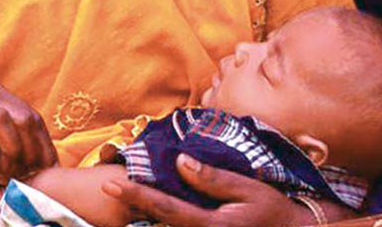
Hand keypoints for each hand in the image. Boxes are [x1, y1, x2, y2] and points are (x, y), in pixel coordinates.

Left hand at [102, 153, 311, 226]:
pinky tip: (153, 206)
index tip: (111, 183)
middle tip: (108, 186)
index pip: (165, 209)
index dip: (136, 195)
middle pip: (158, 225)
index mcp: (211, 226)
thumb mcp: (248, 190)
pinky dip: (164, 219)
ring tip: (126, 192)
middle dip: (132, 206)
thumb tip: (181, 162)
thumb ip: (212, 178)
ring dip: (145, 214)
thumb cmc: (273, 211)